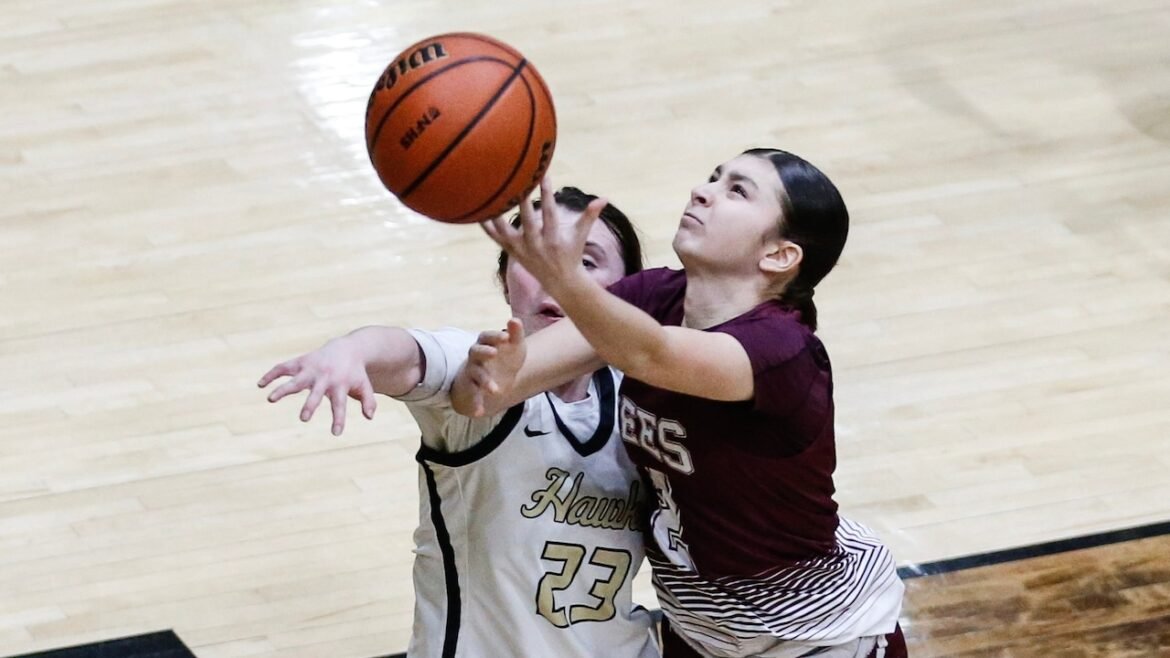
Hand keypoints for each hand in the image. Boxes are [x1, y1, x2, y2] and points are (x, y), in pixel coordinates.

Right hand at [257, 336, 376, 434]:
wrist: (347, 348)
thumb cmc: (354, 373)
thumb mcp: (364, 386)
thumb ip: (368, 401)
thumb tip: (369, 417)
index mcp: (340, 385)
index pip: (339, 404)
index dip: (338, 419)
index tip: (336, 433)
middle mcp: (324, 377)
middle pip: (316, 393)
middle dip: (310, 405)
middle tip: (303, 419)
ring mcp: (310, 369)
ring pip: (294, 380)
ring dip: (282, 389)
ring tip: (270, 399)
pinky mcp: (301, 362)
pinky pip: (283, 367)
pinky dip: (271, 374)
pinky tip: (260, 385)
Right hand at [460, 318, 526, 416]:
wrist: (495, 382)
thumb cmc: (505, 359)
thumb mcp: (514, 347)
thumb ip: (516, 334)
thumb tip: (514, 319)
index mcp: (486, 343)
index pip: (486, 336)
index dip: (495, 336)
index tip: (506, 337)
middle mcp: (475, 357)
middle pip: (475, 351)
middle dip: (484, 351)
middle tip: (494, 353)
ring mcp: (472, 373)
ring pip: (475, 375)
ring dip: (484, 381)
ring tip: (496, 390)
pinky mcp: (471, 390)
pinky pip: (471, 396)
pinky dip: (475, 404)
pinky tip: (479, 413)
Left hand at [481, 176, 607, 294]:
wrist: (561, 282)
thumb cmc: (572, 254)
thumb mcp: (581, 236)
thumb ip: (589, 216)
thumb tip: (604, 198)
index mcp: (553, 238)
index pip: (549, 212)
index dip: (547, 194)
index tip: (544, 176)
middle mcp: (536, 245)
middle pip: (526, 220)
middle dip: (521, 201)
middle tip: (515, 181)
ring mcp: (522, 250)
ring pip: (505, 230)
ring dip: (496, 215)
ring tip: (489, 196)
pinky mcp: (513, 252)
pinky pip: (496, 238)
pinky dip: (487, 227)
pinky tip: (478, 213)